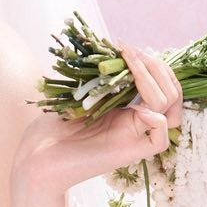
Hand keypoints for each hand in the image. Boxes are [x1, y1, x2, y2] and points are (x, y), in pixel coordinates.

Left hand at [13, 45, 182, 201]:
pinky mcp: (128, 153)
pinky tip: (137, 109)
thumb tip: (117, 52)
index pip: (160, 83)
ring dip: (155, 81)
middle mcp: (135, 122)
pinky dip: (157, 120)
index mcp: (126, 109)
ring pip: (170, 109)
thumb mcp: (77, 93)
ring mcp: (133, 137)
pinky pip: (159, 139)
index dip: (150, 63)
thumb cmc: (49, 128)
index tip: (125, 47)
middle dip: (156, 66)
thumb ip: (100, 78)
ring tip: (131, 66)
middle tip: (130, 52)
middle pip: (171, 92)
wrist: (36, 158)